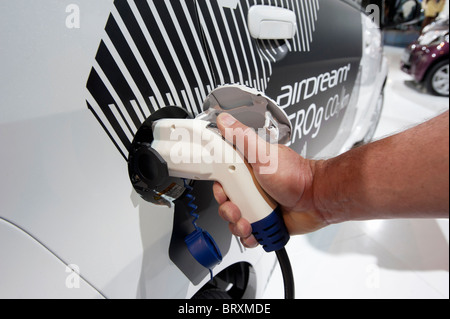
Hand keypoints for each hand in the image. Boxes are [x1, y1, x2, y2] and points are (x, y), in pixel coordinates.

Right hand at [213, 113, 328, 247]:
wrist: (317, 200)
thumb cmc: (295, 177)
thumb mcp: (263, 154)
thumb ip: (242, 137)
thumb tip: (224, 120)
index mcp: (248, 169)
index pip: (223, 179)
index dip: (219, 188)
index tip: (224, 192)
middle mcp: (252, 187)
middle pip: (227, 202)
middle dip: (228, 210)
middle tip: (237, 209)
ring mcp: (259, 205)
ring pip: (236, 219)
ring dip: (238, 225)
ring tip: (249, 222)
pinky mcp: (266, 221)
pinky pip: (250, 233)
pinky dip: (249, 236)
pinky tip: (255, 231)